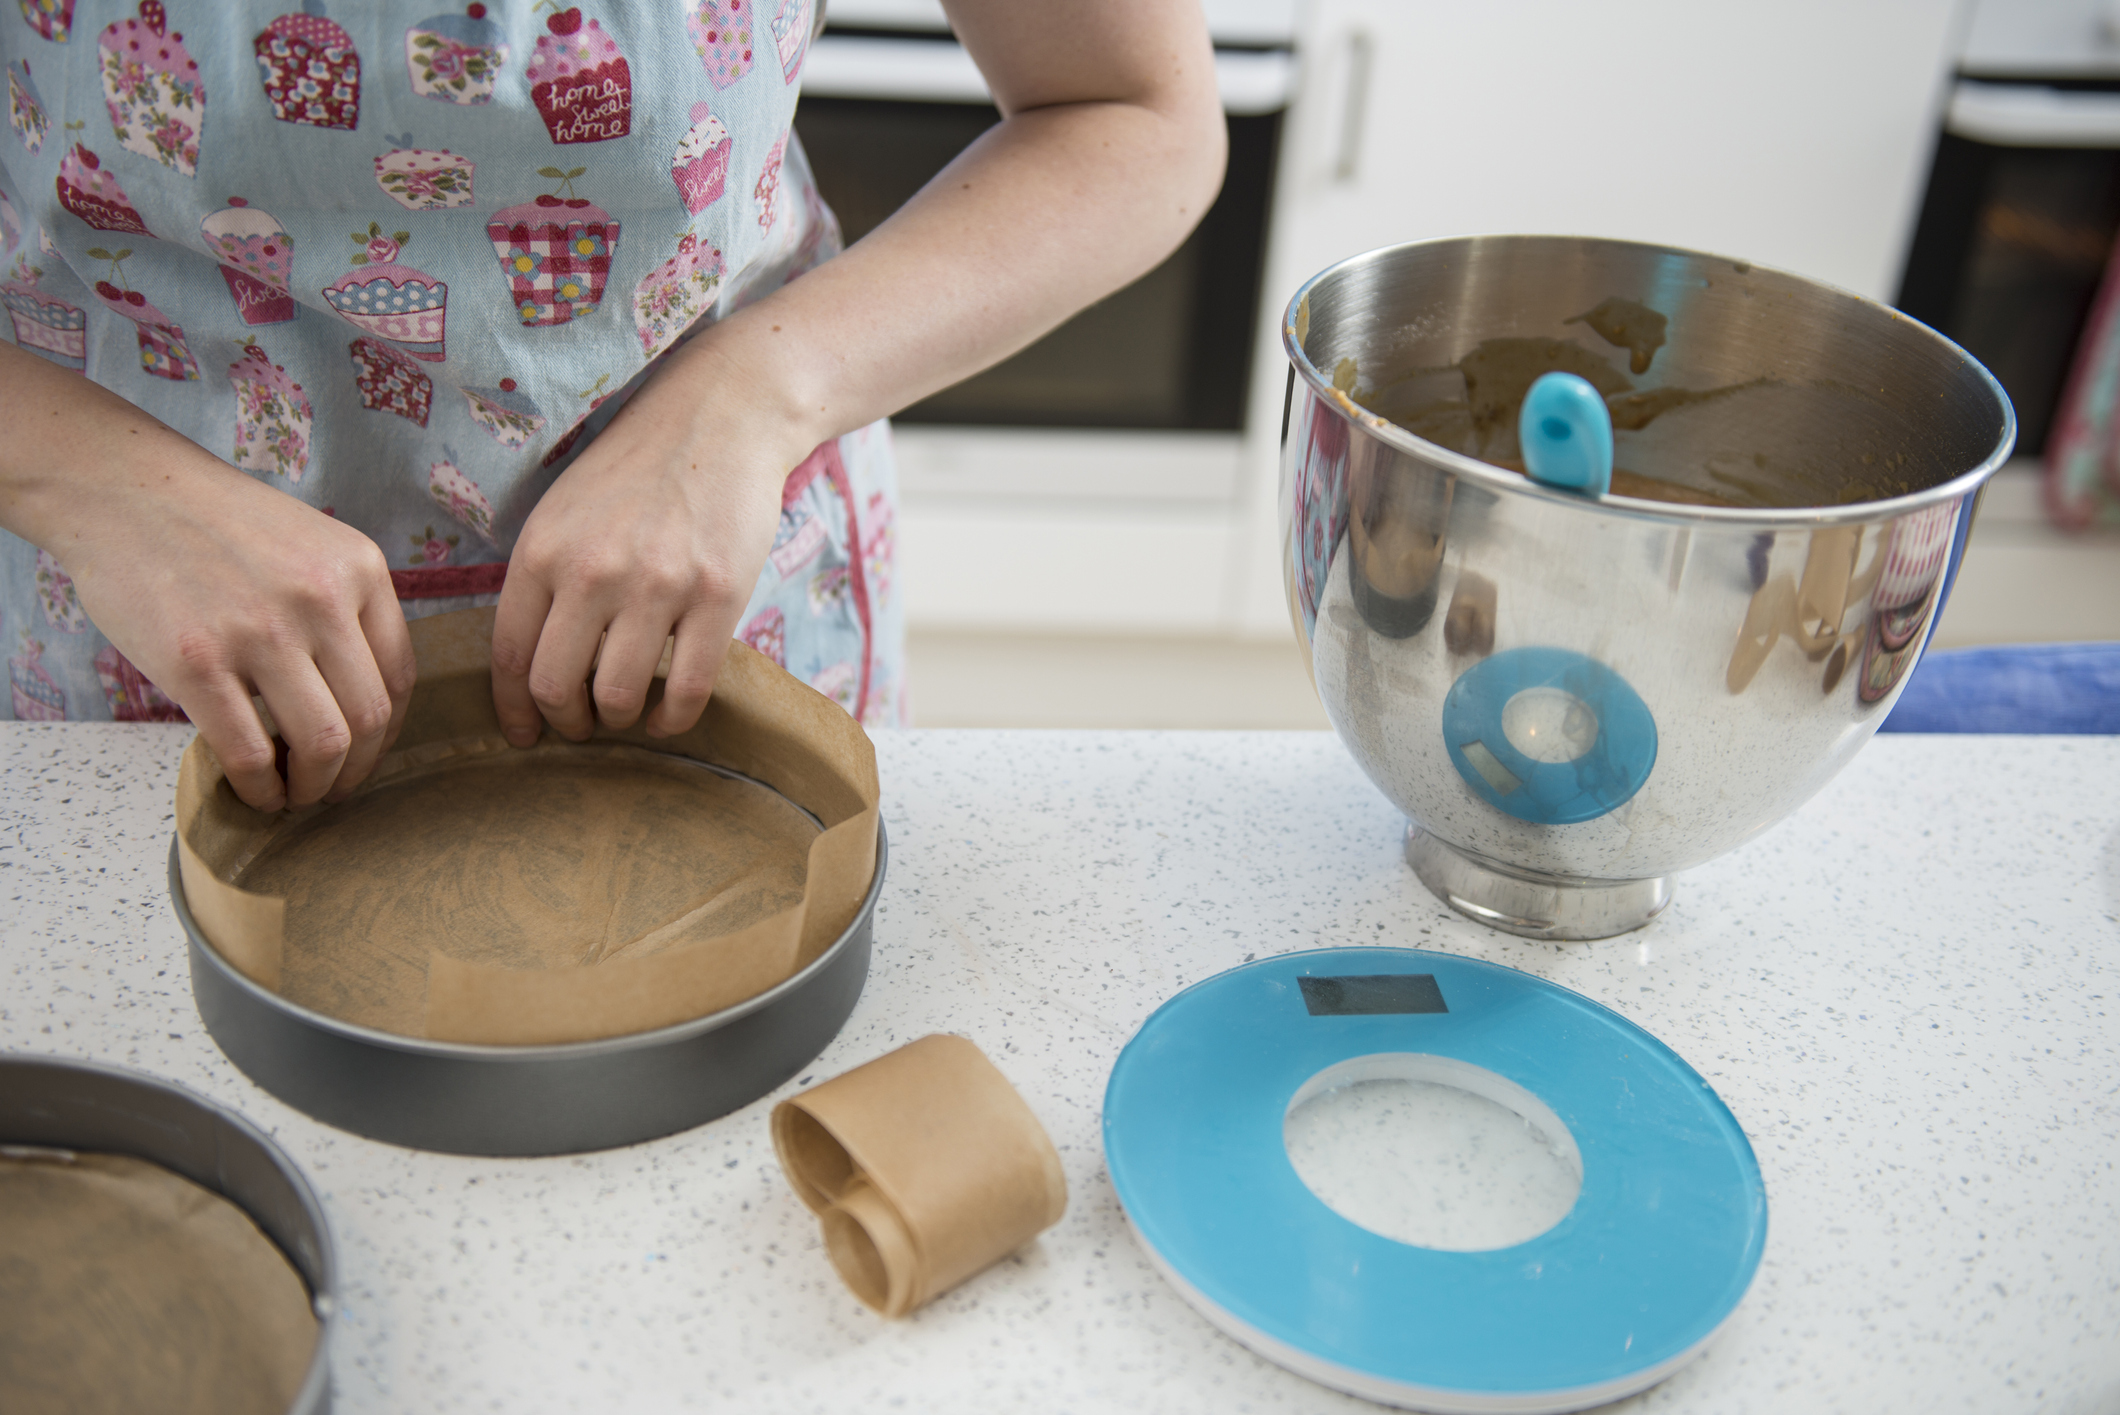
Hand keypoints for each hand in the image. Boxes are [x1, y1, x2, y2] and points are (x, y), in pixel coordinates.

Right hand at [0, 343, 414, 812]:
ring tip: (296, 795)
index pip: (400, 675)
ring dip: (314, 786)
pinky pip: (250, 751)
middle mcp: (322, 599)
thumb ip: (343, 606)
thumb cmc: (214, 523)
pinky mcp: (198, 662)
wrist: (124, 490)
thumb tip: (360, 695)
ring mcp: (261, 631)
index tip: (366, 751)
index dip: (387, 731)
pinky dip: (260, 788)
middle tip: (333, 788)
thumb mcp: (309, 543)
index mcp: (360, 569)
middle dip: (356, 769)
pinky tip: (256, 792)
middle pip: (370, 717)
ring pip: (323, 743)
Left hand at [490, 334, 813, 743]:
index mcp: (543, 550)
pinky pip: (689, 689)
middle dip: (566, 722)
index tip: (522, 734)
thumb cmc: (637, 468)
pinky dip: (674, 720)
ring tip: (627, 711)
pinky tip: (669, 717)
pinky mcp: (719, 596)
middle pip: (557, 686)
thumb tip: (530, 665)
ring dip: (620, 719)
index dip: (512, 708)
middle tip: (581, 726)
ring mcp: (658, 585)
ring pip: (620, 696)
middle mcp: (593, 571)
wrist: (720, 417)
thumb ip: (543, 579)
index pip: (509, 654)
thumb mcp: (563, 511)